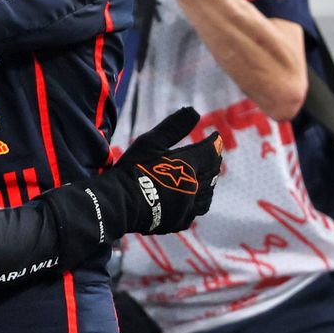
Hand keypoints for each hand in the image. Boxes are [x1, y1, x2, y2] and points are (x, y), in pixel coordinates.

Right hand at [46, 107, 224, 262]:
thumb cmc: (133, 169)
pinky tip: (191, 200)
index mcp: (188, 166)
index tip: (215, 136)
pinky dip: (197, 203)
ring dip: (208, 184)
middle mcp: (193, 188)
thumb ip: (174, 127)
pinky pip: (195, 212)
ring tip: (204, 178)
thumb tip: (194, 111)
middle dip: (213, 161)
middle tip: (212, 154)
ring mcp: (187, 207)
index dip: (214, 142)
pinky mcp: (179, 222)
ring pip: (207, 195)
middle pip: (212, 172)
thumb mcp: (150, 142)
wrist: (118, 203)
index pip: (210, 151)